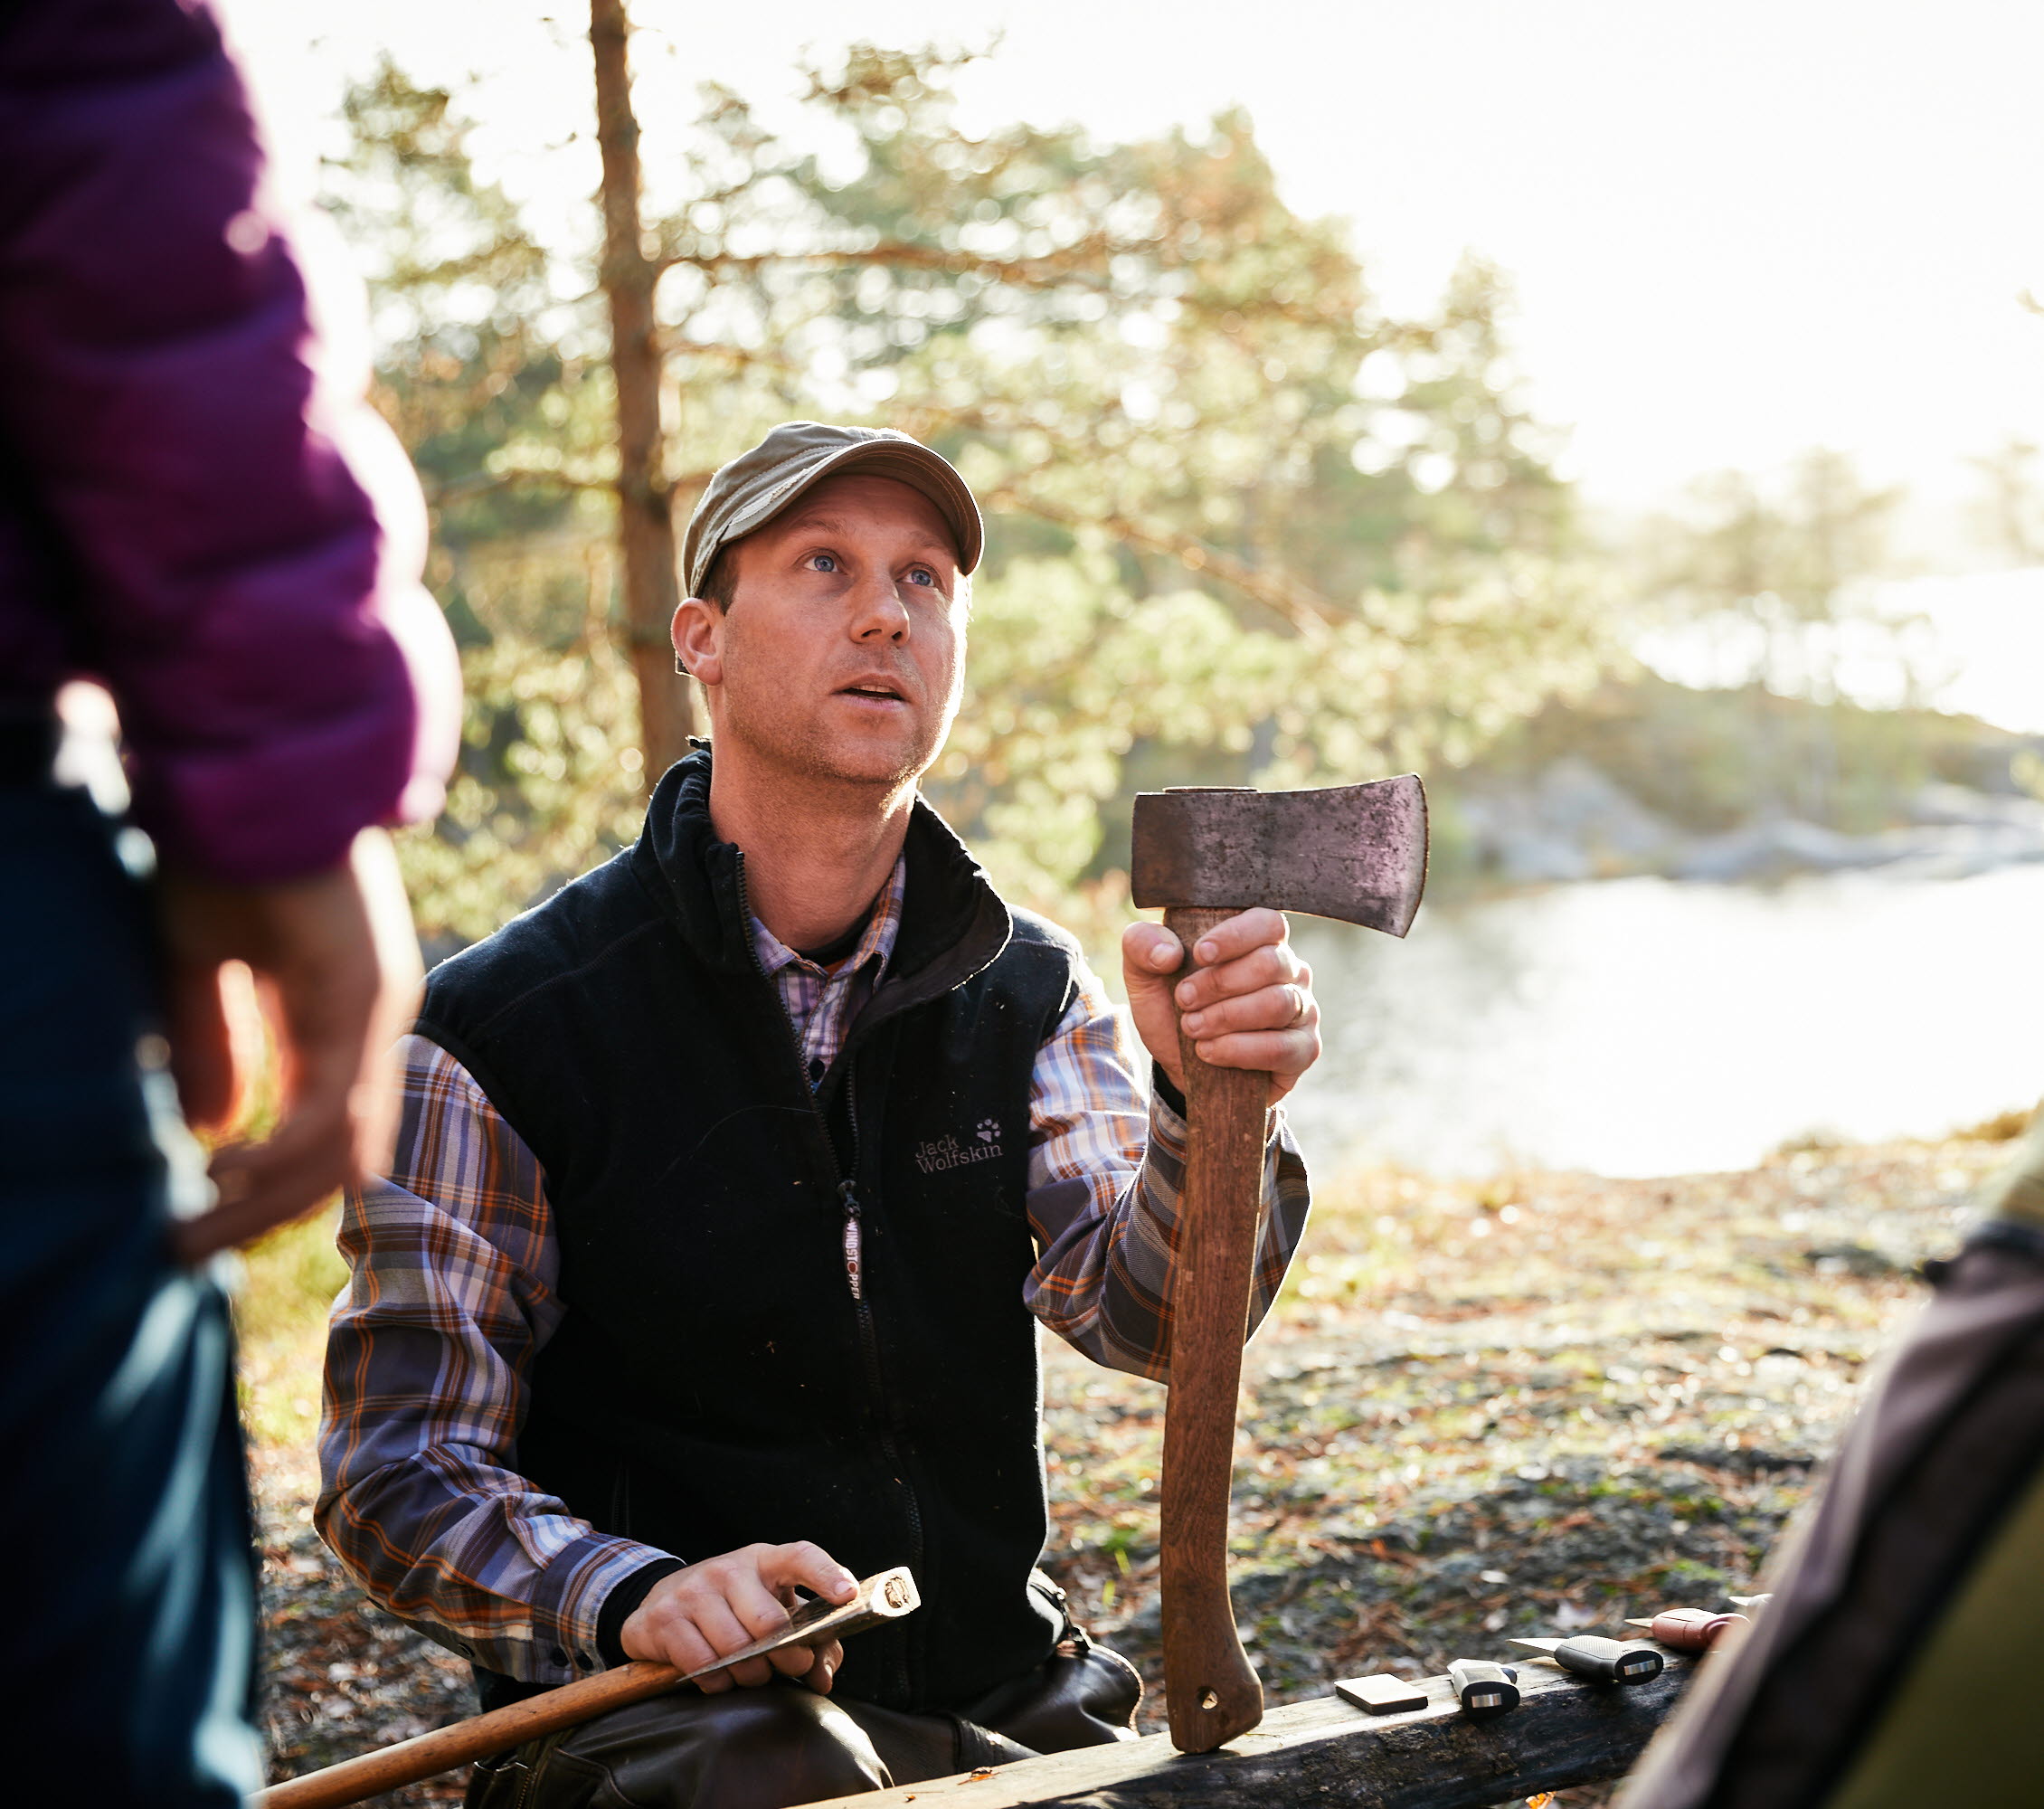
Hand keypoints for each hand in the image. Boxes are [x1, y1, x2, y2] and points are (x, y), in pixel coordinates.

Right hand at [159, 828, 423, 1262]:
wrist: (244, 776)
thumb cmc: (223, 856)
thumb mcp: (200, 966)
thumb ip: (212, 1043)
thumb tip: (210, 1130)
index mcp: (336, 1024)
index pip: (321, 1139)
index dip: (261, 1195)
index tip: (187, 1227)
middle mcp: (369, 1026)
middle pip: (340, 1160)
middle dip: (261, 1214)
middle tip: (182, 1249)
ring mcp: (377, 1011)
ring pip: (345, 1147)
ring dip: (268, 1199)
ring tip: (192, 1222)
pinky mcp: (364, 992)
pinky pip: (338, 1101)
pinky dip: (285, 1150)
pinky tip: (223, 1166)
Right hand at [620, 1543, 859, 1694]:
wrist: (662, 1599)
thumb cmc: (732, 1606)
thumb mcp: (771, 1609)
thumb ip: (810, 1642)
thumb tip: (823, 1677)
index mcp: (764, 1560)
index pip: (800, 1557)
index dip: (826, 1575)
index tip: (846, 1596)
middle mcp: (728, 1570)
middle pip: (768, 1622)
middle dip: (785, 1656)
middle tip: (790, 1667)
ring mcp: (693, 1591)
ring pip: (735, 1649)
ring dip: (750, 1675)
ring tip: (751, 1673)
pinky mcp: (664, 1619)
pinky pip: (702, 1665)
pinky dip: (718, 1682)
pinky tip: (721, 1677)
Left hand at [1121, 907, 1320, 1103]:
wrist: (1181, 1066)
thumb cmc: (1172, 1009)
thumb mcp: (1145, 975)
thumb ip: (1142, 946)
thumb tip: (1168, 953)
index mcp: (1259, 941)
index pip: (1267, 923)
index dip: (1236, 936)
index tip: (1200, 954)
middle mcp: (1289, 971)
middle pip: (1270, 963)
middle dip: (1219, 984)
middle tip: (1184, 1000)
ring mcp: (1302, 1009)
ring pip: (1277, 1004)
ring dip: (1226, 1017)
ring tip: (1193, 1028)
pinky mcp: (1303, 1049)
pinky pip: (1281, 1047)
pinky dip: (1239, 1050)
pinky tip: (1209, 1052)